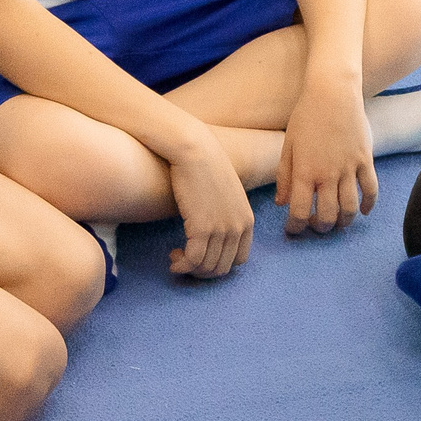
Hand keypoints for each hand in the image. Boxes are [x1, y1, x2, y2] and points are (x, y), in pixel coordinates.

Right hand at [164, 133, 253, 277]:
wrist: (194, 149)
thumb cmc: (204, 167)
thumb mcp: (225, 193)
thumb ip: (225, 214)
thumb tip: (212, 233)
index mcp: (247, 220)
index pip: (239, 260)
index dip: (218, 264)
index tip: (202, 256)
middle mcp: (238, 227)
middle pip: (222, 268)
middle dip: (202, 271)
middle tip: (184, 259)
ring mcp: (223, 228)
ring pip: (207, 267)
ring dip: (189, 268)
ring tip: (175, 257)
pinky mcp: (203, 228)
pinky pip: (193, 260)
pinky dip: (182, 265)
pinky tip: (172, 258)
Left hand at [276, 76, 377, 235]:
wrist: (333, 92)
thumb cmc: (306, 116)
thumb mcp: (288, 146)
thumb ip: (285, 177)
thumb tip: (282, 203)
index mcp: (305, 172)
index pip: (300, 212)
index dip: (296, 227)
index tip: (293, 230)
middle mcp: (328, 174)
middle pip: (328, 216)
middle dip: (321, 227)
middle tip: (317, 226)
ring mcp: (349, 168)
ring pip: (350, 208)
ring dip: (344, 221)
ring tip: (338, 222)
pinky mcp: (365, 160)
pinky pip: (371, 189)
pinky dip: (368, 204)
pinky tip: (362, 211)